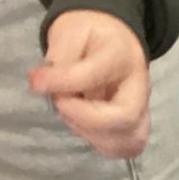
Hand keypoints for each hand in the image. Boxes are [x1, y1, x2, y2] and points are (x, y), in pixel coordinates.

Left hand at [29, 11, 150, 158]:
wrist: (113, 38)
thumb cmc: (90, 34)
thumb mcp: (70, 31)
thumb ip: (58, 59)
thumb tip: (41, 86)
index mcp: (122, 55)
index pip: (94, 75)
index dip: (62, 83)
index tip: (36, 81)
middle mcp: (139, 88)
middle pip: (125, 118)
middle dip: (84, 118)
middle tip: (61, 102)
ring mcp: (142, 110)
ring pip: (127, 142)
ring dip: (91, 134)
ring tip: (71, 111)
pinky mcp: (136, 127)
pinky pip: (123, 148)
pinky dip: (98, 142)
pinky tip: (82, 122)